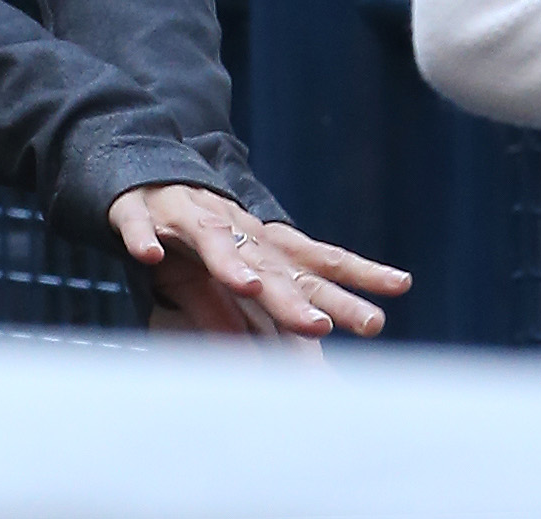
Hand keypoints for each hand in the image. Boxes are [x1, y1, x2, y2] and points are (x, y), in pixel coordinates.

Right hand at [109, 185, 409, 344]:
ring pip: (209, 240)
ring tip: (247, 285)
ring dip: (227, 263)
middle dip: (295, 298)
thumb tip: (301, 362)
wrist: (145, 178)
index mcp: (265, 246)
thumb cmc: (200, 236)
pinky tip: (150, 255)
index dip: (358, 273)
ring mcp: (187, 217)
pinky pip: (140, 225)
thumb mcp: (238, 279)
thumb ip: (268, 319)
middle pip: (268, 265)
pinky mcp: (142, 212)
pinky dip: (144, 238)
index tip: (401, 286)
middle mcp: (234, 230)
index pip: (318, 261)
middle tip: (324, 325)